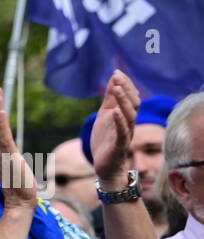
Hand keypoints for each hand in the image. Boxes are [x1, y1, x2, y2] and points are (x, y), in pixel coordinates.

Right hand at [0, 87, 37, 210]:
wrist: (21, 203)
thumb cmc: (21, 189)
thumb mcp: (17, 170)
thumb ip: (14, 162)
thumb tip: (15, 160)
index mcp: (1, 152)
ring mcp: (3, 153)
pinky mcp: (9, 156)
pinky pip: (4, 137)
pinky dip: (2, 123)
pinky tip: (1, 112)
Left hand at [90, 70, 139, 184]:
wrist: (105, 165)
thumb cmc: (105, 139)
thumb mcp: (104, 115)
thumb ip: (109, 99)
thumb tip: (113, 78)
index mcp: (125, 115)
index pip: (130, 96)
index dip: (125, 84)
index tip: (117, 72)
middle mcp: (129, 123)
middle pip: (133, 103)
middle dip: (126, 89)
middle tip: (118, 78)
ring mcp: (125, 134)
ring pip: (130, 115)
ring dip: (124, 101)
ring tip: (117, 88)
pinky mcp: (119, 145)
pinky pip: (122, 132)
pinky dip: (120, 121)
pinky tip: (115, 112)